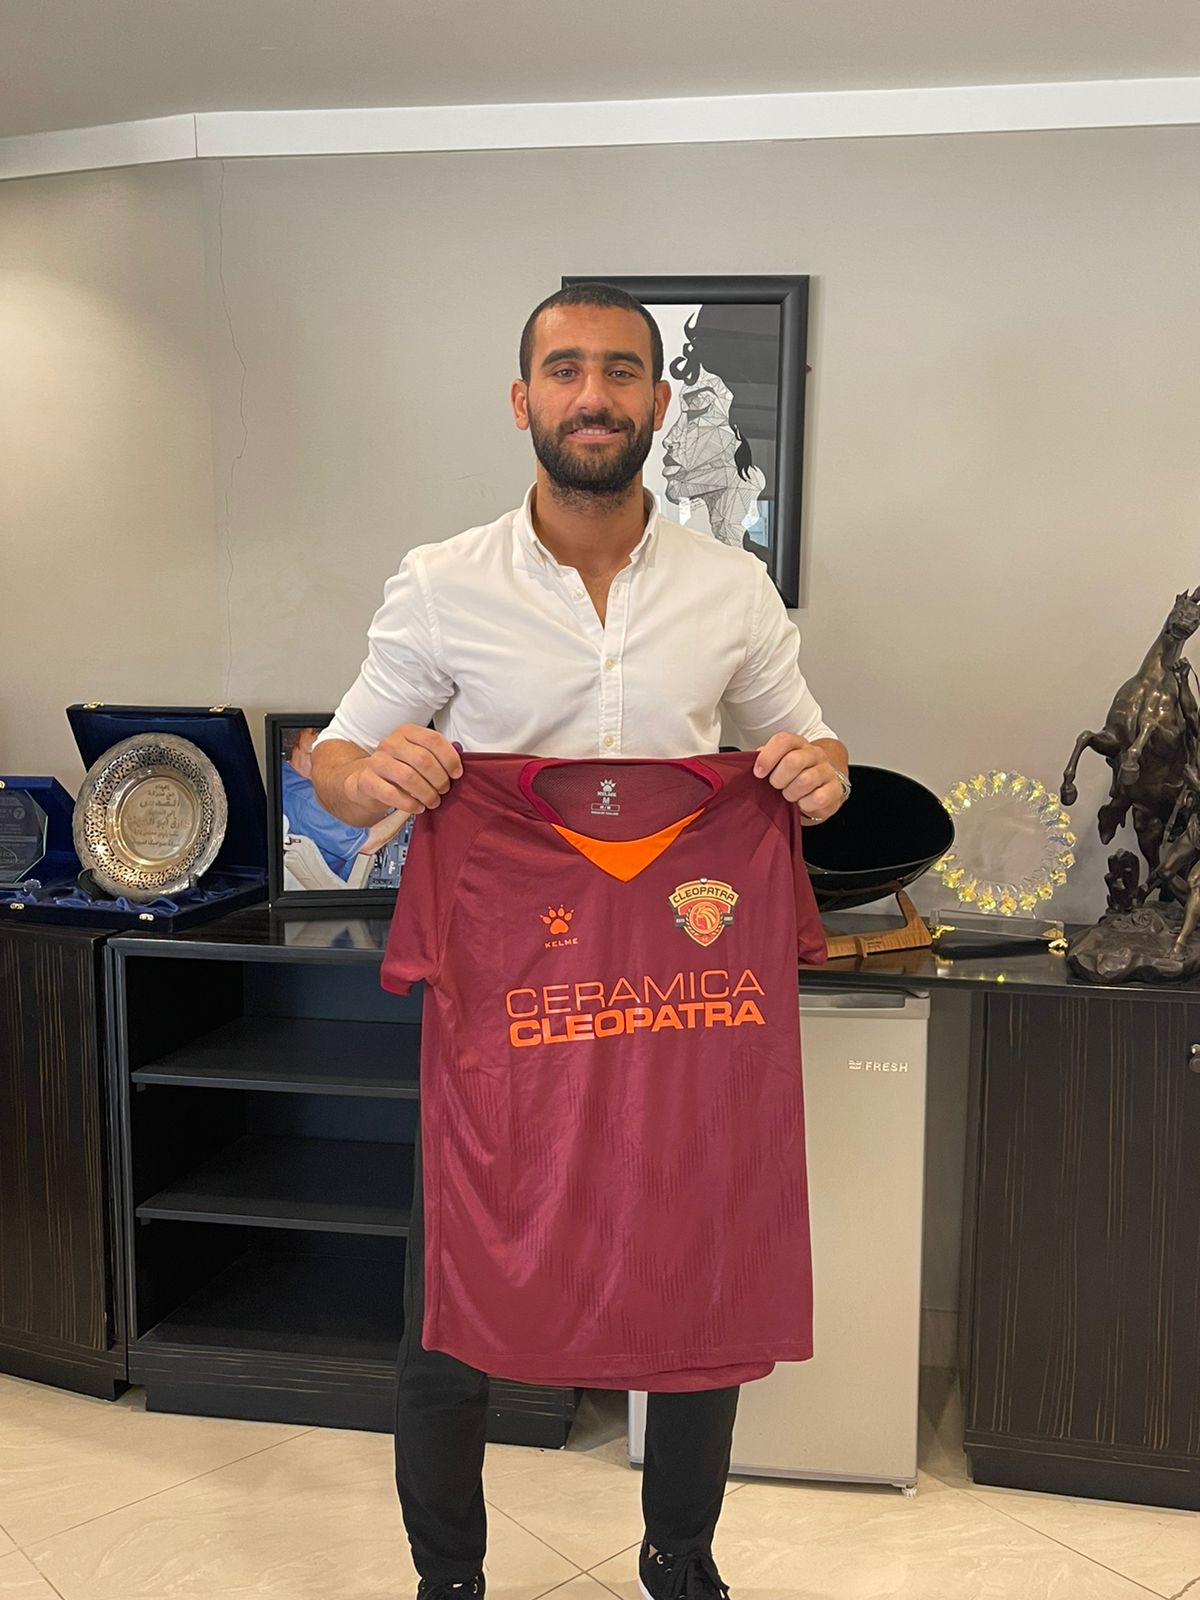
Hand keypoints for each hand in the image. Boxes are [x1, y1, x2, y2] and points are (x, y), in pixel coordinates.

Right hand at [345, 725, 462, 815]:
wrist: (366, 780)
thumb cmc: (399, 768)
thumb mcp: (417, 755)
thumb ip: (437, 754)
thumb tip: (459, 754)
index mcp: (406, 732)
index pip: (433, 739)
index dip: (449, 758)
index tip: (456, 774)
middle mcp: (390, 743)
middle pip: (423, 759)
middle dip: (439, 779)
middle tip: (444, 790)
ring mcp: (377, 761)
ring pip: (409, 777)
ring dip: (427, 793)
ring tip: (433, 801)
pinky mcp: (367, 780)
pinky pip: (392, 794)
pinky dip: (410, 803)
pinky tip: (418, 807)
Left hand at [754, 733, 847, 825]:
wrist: (822, 785)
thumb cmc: (794, 776)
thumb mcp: (777, 764)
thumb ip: (764, 760)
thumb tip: (750, 761)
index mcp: (798, 744)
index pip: (783, 741)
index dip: (768, 757)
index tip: (759, 772)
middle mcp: (814, 754)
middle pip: (793, 761)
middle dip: (779, 779)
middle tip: (776, 786)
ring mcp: (827, 770)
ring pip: (805, 781)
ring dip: (791, 793)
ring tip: (790, 795)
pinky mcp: (836, 789)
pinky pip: (819, 798)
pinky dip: (806, 805)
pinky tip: (803, 803)